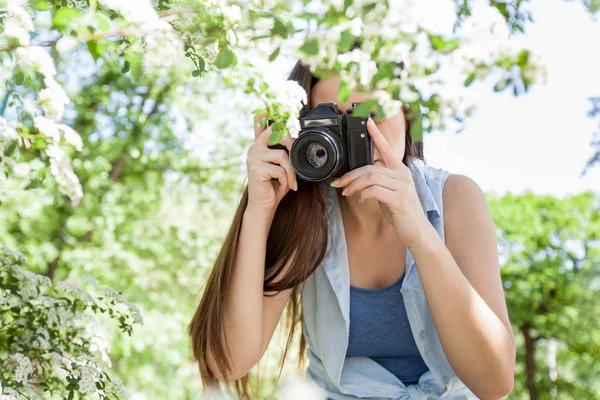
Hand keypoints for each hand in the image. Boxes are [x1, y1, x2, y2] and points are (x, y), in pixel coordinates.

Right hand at [245, 113, 297, 215]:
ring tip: (290, 182)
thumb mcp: (281, 167)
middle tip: (295, 153)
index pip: (260, 122)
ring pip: (282, 155)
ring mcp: (253, 157)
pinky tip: (282, 185)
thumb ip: (284, 152)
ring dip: (291, 171)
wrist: (264, 206)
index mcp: (259, 145)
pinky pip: (279, 169)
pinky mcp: (255, 168)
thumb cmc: (274, 186)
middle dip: (289, 140)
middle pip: (275, 132)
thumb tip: (294, 140)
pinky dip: (285, 179)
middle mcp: (254, 148)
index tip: (271, 104)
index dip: (267, 113)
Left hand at [330, 118, 427, 246]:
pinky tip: (362, 200)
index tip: (368, 121)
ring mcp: (403, 186)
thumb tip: (360, 177)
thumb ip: (379, 181)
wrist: (417, 231)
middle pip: (370, 168)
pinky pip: (375, 191)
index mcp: (400, 170)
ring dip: (354, 185)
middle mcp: (403, 175)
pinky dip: (364, 195)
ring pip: (370, 178)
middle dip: (350, 175)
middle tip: (337, 183)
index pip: (386, 149)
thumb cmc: (401, 211)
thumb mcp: (390, 192)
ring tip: (346, 192)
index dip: (377, 134)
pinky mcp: (399, 199)